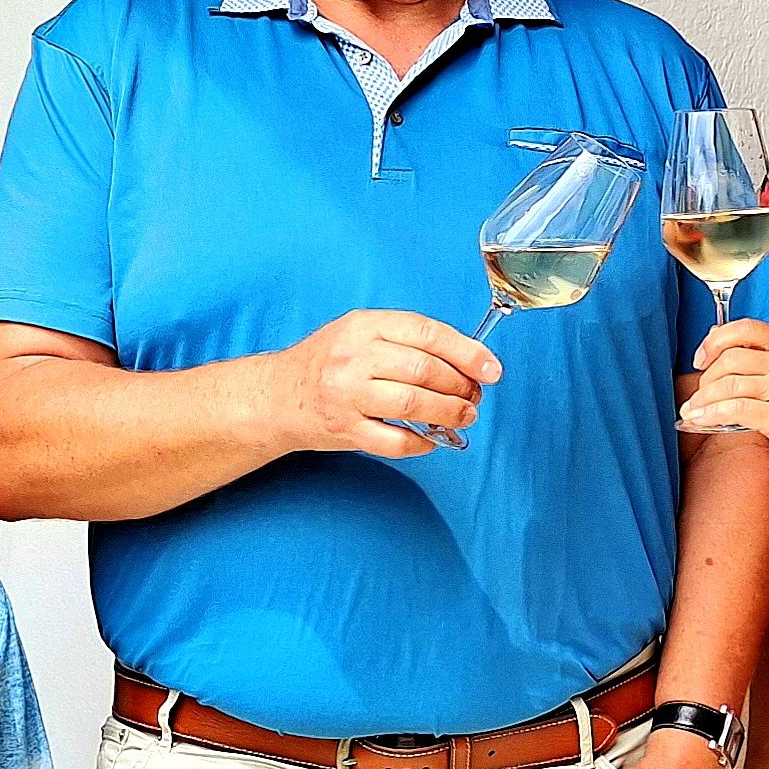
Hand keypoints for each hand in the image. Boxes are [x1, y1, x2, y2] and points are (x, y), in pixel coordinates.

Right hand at [266, 310, 501, 458]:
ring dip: (449, 413)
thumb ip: (405, 340)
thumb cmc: (327, 362)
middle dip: (461, 386)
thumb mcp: (360, 333)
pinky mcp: (345, 429)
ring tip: (464, 416)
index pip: (427, 333)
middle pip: (424, 370)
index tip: (491, 368)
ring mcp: (347, 395)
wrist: (277, 395)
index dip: (466, 352)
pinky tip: (430, 439)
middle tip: (474, 395)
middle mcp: (354, 357)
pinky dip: (421, 442)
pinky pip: (394, 440)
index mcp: (364, 326)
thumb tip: (465, 358)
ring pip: (414, 404)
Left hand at [682, 321, 768, 482]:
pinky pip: (736, 409)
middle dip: (705, 378)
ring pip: (729, 383)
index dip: (714, 341)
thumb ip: (756, 356)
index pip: (744, 328)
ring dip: (703, 399)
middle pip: (731, 358)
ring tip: (693, 410)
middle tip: (697, 396)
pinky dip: (712, 414)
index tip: (700, 359)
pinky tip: (702, 419)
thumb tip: (713, 339)